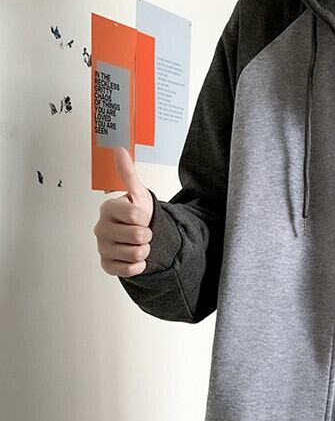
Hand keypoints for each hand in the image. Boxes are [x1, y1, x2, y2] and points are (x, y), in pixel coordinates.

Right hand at [94, 146, 154, 276]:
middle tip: (141, 231)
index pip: (136, 216)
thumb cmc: (138, 215)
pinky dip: (139, 265)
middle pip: (138, 236)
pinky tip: (134, 256)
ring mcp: (103, 248)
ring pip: (136, 253)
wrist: (139, 237)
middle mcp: (101, 229)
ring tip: (139, 244)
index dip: (146, 218)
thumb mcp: (137, 194)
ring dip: (144, 250)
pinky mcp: (107, 265)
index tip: (141, 217)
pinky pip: (130, 269)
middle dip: (147, 235)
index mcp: (108, 209)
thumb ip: (128, 174)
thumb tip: (119, 150)